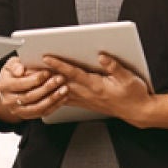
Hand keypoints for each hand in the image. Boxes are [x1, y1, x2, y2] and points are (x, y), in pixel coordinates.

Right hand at [0, 56, 66, 122]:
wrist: (8, 89)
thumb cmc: (12, 73)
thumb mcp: (11, 64)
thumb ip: (15, 65)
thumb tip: (20, 70)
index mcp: (3, 86)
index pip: (21, 84)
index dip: (35, 79)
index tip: (47, 72)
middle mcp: (8, 101)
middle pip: (30, 96)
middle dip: (47, 87)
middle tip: (60, 79)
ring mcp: (17, 110)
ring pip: (37, 107)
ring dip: (53, 98)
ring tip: (64, 89)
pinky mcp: (27, 116)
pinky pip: (42, 113)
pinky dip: (54, 106)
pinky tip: (63, 97)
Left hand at [40, 52, 157, 126]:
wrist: (137, 112)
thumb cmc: (134, 94)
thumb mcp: (128, 78)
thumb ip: (114, 66)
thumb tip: (102, 56)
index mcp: (96, 85)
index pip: (73, 73)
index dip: (59, 65)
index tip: (47, 57)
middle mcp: (87, 93)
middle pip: (61, 82)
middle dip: (45, 75)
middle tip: (30, 68)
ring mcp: (85, 99)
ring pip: (60, 91)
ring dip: (46, 85)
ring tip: (33, 77)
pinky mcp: (86, 103)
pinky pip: (65, 99)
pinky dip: (54, 94)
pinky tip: (46, 91)